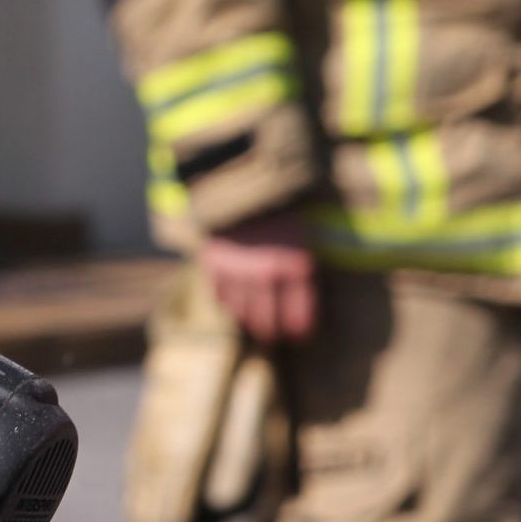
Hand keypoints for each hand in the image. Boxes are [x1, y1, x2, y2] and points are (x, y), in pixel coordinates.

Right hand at [199, 210, 317, 343]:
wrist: (241, 185)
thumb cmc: (280, 211)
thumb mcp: (302, 236)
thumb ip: (304, 268)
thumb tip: (307, 300)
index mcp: (295, 264)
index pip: (299, 314)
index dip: (301, 330)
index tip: (301, 336)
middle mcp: (265, 273)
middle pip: (269, 322)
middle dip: (275, 333)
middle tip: (278, 335)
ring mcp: (238, 272)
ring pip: (243, 315)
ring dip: (251, 323)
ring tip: (257, 326)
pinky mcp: (213, 267)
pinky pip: (221, 299)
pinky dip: (230, 305)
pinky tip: (238, 304)